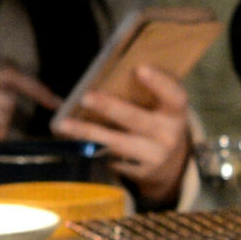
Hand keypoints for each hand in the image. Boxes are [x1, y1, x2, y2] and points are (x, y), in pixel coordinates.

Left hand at [52, 65, 191, 206]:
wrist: (169, 161)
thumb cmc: (157, 119)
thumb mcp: (161, 105)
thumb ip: (144, 90)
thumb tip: (103, 69)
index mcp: (176, 112)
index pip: (174, 96)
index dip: (159, 83)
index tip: (140, 69)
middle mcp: (169, 135)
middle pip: (138, 120)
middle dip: (110, 108)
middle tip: (86, 97)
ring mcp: (154, 156)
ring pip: (118, 143)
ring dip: (89, 132)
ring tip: (64, 124)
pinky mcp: (139, 171)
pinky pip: (111, 158)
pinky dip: (89, 147)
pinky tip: (71, 139)